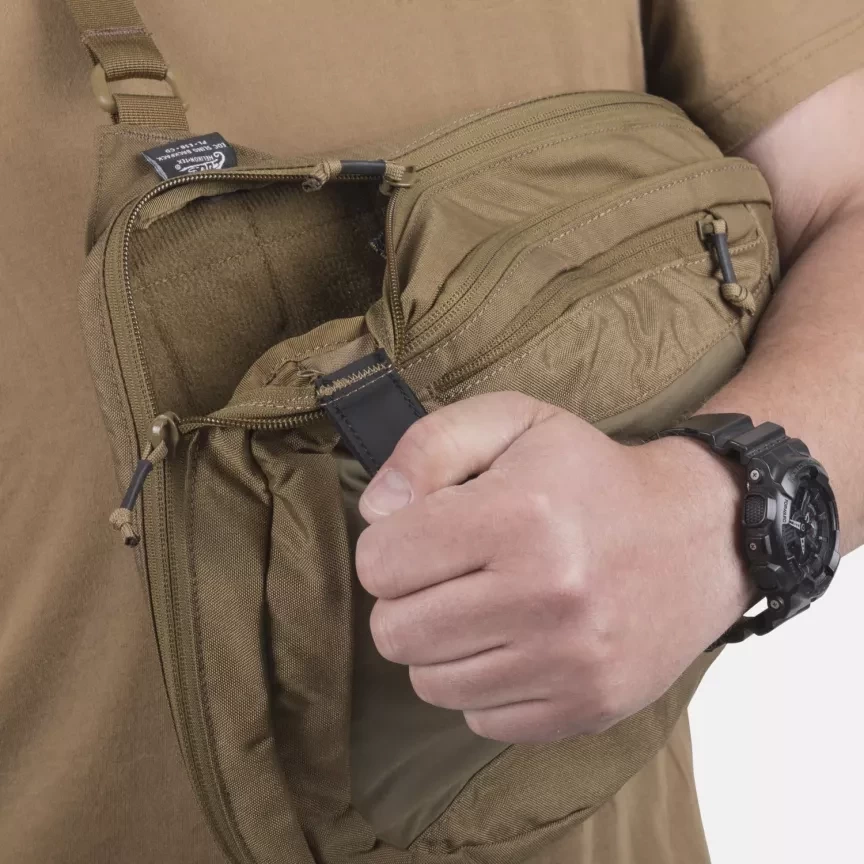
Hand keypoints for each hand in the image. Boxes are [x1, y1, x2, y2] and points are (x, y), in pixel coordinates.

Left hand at [355, 392, 751, 743]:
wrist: (697, 536)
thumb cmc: (589, 477)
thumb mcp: (513, 421)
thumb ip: (429, 446)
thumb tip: (375, 510)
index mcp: (519, 516)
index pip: (380, 563)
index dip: (390, 545)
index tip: (427, 533)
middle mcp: (546, 597)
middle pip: (395, 632)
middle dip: (408, 598)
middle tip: (453, 572)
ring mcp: (571, 663)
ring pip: (429, 684)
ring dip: (442, 645)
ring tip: (485, 605)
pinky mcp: (587, 708)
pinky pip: (479, 720)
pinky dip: (482, 683)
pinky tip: (515, 642)